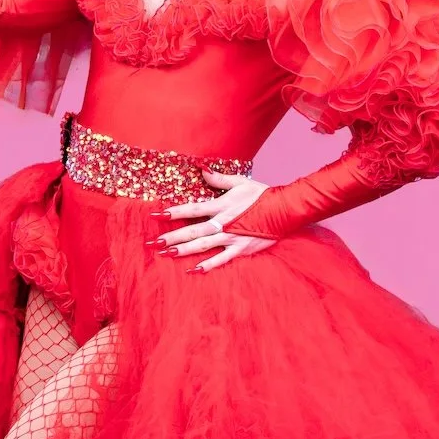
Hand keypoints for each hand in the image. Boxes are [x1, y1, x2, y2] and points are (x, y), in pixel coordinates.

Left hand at [156, 172, 275, 271]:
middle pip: (192, 230)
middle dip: (172, 236)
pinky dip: (208, 265)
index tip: (156, 214)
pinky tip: (194, 270)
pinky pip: (221, 259)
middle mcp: (223, 222)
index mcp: (221, 205)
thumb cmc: (263, 195)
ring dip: (184, 250)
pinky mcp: (241, 249)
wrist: (285, 210)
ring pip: (203, 245)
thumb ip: (219, 178)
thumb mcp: (241, 182)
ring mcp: (231, 237)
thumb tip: (202, 169)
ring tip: (167, 254)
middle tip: (154, 242)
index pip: (192, 209)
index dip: (173, 212)